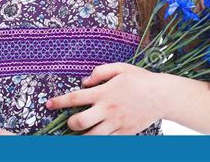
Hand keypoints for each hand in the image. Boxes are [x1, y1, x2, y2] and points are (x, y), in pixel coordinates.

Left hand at [45, 62, 163, 134]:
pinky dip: (99, 140)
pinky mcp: (124, 134)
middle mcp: (107, 109)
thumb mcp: (120, 68)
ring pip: (91, 137)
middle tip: (70, 121)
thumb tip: (84, 81)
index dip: (58, 102)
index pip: (74, 98)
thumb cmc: (140, 79)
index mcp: (104, 92)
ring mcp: (116, 124)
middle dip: (69, 124)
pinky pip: (106, 142)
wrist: (162, 95)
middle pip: (79, 123)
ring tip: (81, 131)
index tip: (48, 104)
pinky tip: (97, 135)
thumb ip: (100, 72)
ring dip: (82, 136)